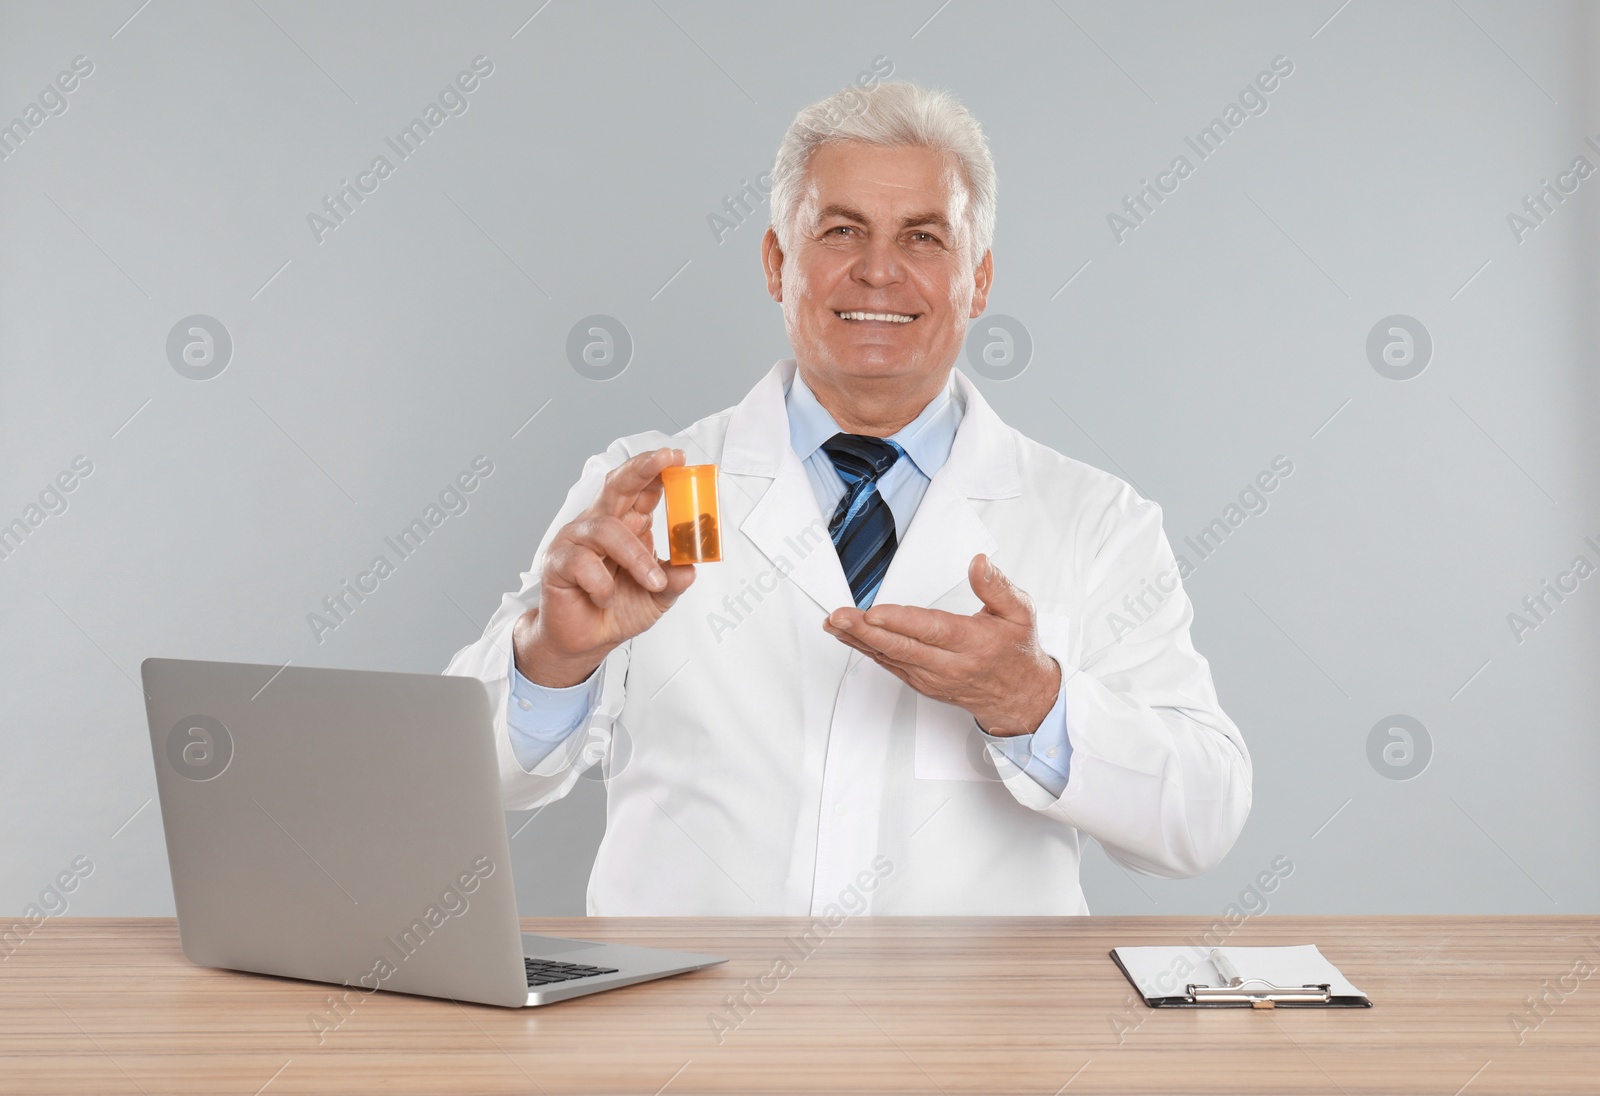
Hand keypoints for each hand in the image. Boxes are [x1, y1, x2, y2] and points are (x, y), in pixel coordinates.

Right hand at [513, 448, 697, 686]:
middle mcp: (601, 524)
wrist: (584, 641)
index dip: (658, 470)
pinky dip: (602, 584)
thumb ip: (674, 581)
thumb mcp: (657, 597)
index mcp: (627, 525)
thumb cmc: (617, 608)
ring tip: (652, 583)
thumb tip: (691, 568)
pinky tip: (605, 598)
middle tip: (665, 460)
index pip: (642, 489)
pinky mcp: (558, 563)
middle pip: (618, 485)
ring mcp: (576, 541)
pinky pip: (582, 563)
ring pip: (606, 529)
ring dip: (636, 557)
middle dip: (641, 469)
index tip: (678, 458)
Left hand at [822, 553, 1061, 735]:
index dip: (901, 622)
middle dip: (866, 631)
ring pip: (890, 657)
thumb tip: (979, 562)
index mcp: (974, 643)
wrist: (1019, 696)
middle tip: (840, 617)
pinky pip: (890, 665)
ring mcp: (932, 678)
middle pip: (902, 647)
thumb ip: (997, 586)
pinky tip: (849, 636)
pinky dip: (867, 650)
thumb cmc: (1016, 650)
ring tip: (835, 622)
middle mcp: (950, 665)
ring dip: (859, 640)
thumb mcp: (1020, 612)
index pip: (932, 631)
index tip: (874, 613)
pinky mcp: (921, 683)